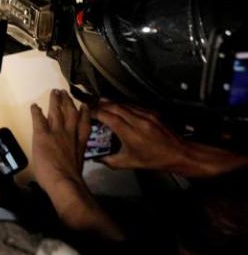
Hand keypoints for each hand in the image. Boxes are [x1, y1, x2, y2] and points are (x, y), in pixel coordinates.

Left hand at [31, 91, 122, 239]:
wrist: (63, 181)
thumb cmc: (71, 179)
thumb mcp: (77, 165)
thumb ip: (74, 156)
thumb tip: (69, 159)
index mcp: (80, 143)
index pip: (84, 125)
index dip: (84, 114)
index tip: (84, 106)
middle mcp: (70, 135)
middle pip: (71, 114)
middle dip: (68, 102)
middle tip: (65, 93)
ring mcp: (57, 133)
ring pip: (57, 112)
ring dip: (55, 101)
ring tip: (54, 93)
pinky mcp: (43, 135)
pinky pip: (39, 119)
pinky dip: (36, 111)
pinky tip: (34, 106)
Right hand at [93, 101, 247, 176]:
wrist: (180, 154)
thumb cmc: (155, 160)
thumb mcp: (130, 163)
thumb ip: (111, 161)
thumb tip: (96, 158)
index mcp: (131, 134)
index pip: (108, 117)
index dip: (95, 113)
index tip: (86, 113)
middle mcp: (138, 121)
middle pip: (114, 106)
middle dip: (100, 104)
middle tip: (90, 105)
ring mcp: (146, 115)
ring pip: (123, 104)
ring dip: (110, 103)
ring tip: (99, 103)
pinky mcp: (152, 112)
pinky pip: (132, 106)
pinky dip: (122, 106)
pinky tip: (117, 108)